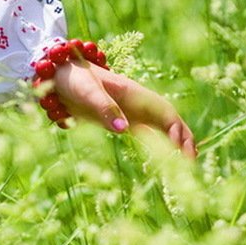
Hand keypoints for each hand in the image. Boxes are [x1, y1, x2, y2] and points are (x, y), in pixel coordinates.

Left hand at [46, 58, 197, 158]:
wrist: (56, 76)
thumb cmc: (73, 79)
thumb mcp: (87, 91)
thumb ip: (104, 108)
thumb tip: (124, 129)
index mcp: (135, 93)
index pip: (165, 112)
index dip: (176, 130)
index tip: (179, 148)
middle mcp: (138, 104)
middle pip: (169, 122)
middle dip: (183, 140)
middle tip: (190, 164)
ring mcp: (131, 113)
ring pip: (160, 131)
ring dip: (173, 146)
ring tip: (183, 168)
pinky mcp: (120, 121)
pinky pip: (145, 135)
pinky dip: (156, 148)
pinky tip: (163, 163)